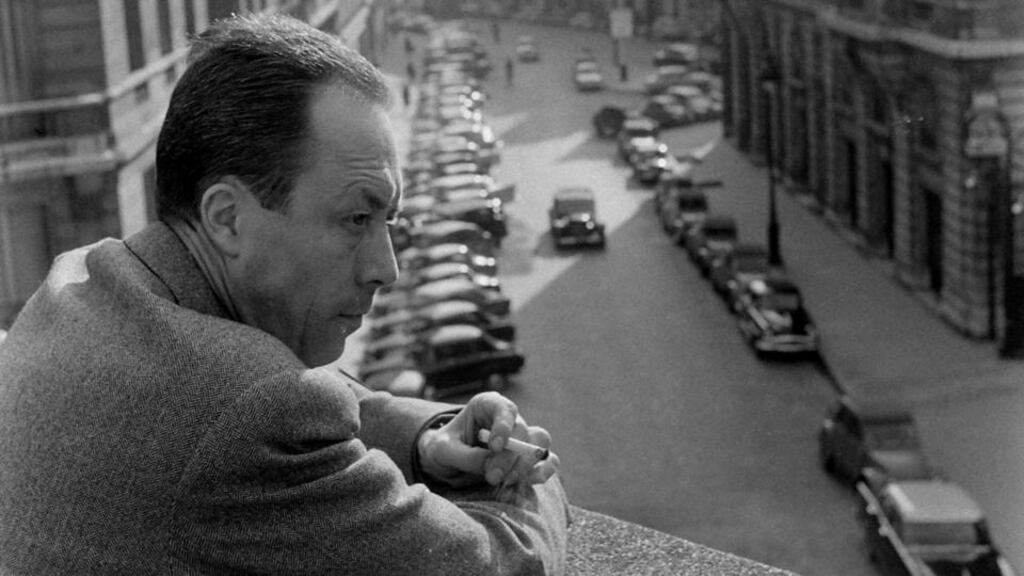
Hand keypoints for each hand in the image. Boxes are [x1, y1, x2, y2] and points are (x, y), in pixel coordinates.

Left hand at [418, 392, 559, 491]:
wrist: (446, 463)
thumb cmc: (443, 449)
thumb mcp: (443, 450)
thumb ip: (466, 457)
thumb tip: (493, 466)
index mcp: (487, 405)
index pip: (505, 409)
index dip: (505, 426)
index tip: (495, 447)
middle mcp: (508, 419)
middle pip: (523, 432)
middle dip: (509, 457)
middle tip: (493, 477)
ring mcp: (521, 438)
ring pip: (539, 445)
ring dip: (527, 465)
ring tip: (507, 481)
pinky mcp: (528, 459)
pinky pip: (548, 462)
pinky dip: (543, 472)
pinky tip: (528, 482)